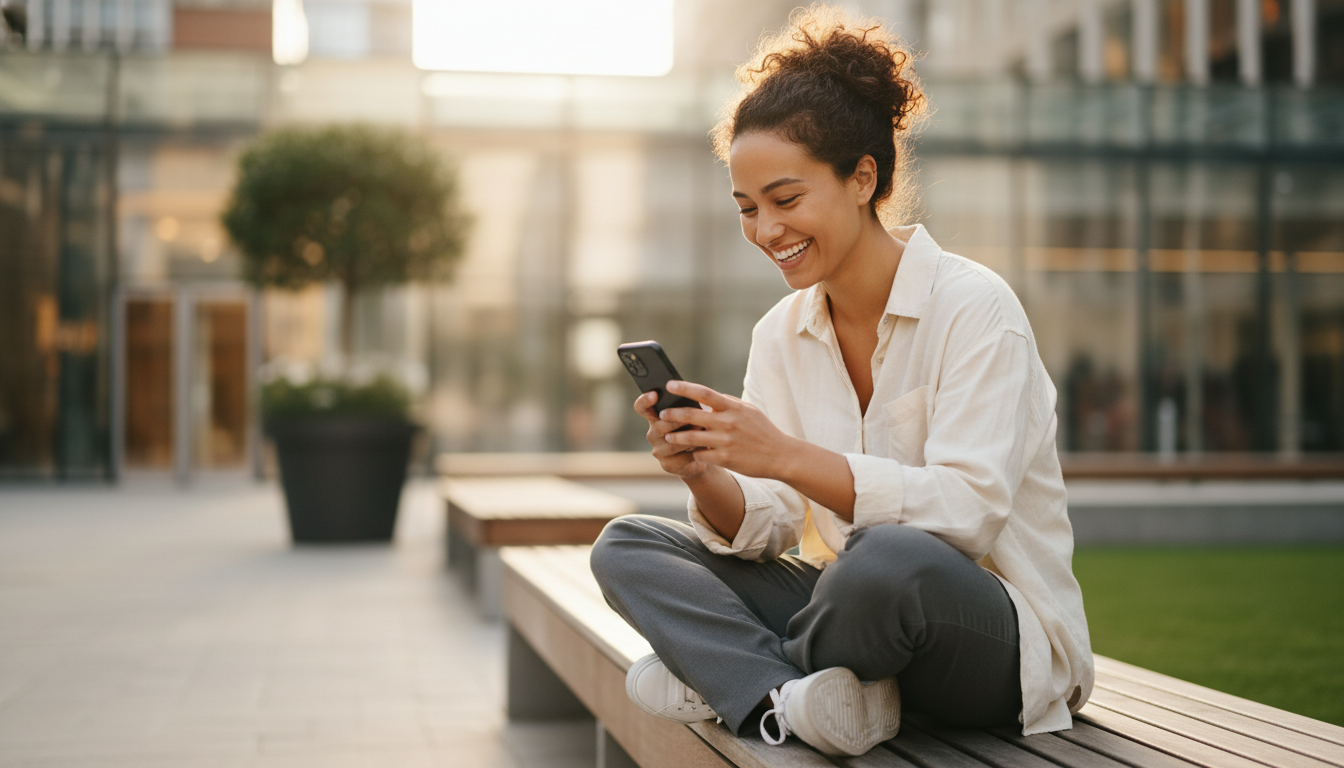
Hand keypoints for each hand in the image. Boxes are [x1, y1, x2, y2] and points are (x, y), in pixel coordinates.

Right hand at [635, 390, 711, 478]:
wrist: (703, 455)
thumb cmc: (696, 429)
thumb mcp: (692, 415)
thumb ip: (688, 406)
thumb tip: (693, 397)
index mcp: (655, 417)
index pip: (641, 407)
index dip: (644, 400)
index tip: (655, 394)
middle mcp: (653, 433)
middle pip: (658, 426)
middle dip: (677, 421)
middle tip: (694, 416)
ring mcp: (658, 450)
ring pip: (671, 442)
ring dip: (688, 436)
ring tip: (703, 429)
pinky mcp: (667, 464)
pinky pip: (680, 457)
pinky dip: (694, 450)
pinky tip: (703, 446)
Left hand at [656, 380, 796, 481]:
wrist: (780, 455)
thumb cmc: (763, 431)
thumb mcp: (749, 411)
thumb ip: (729, 403)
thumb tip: (708, 398)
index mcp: (733, 408)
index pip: (704, 393)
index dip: (684, 388)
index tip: (669, 385)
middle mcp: (728, 422)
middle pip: (692, 415)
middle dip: (673, 414)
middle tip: (662, 414)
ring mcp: (726, 441)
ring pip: (692, 438)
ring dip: (676, 436)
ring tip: (668, 436)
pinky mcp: (725, 459)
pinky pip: (701, 455)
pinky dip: (693, 453)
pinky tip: (688, 453)